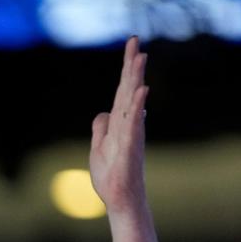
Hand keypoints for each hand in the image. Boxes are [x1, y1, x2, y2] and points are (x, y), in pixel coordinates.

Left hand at [90, 36, 148, 217]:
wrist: (119, 200)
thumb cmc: (111, 177)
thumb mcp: (98, 148)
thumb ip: (101, 129)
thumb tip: (103, 113)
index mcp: (120, 123)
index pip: (122, 91)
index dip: (126, 69)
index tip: (132, 46)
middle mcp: (128, 125)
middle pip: (129, 90)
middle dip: (131, 65)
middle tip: (135, 41)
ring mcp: (131, 135)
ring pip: (133, 102)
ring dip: (136, 79)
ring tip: (140, 57)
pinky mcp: (131, 148)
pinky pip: (134, 124)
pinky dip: (137, 107)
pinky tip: (142, 91)